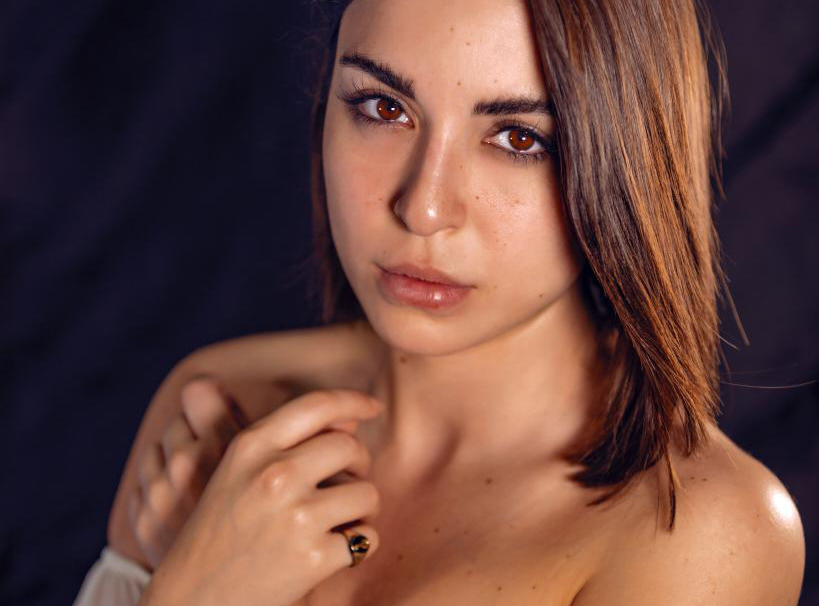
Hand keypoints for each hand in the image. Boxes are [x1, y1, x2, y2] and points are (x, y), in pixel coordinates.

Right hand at [140, 389, 383, 605]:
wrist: (193, 597)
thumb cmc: (221, 531)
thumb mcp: (238, 472)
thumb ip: (288, 440)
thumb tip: (351, 419)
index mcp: (251, 447)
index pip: (316, 406)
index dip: (352, 401)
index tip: (372, 407)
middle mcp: (274, 475)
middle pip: (350, 447)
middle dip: (359, 463)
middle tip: (346, 482)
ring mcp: (295, 517)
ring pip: (367, 493)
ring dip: (362, 509)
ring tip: (336, 522)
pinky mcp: (313, 558)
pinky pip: (367, 538)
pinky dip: (359, 546)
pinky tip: (333, 551)